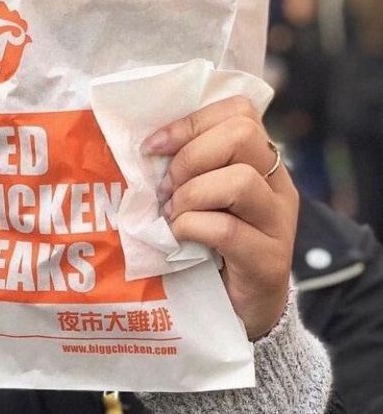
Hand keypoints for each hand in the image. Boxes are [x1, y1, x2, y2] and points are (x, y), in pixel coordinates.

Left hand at [144, 96, 297, 340]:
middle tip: (168, 188)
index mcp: (259, 160)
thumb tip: (141, 145)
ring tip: (175, 215)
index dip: (190, 122)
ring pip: (240, 180)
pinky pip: (226, 229)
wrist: (239, 308)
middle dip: (190, 156)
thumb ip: (184, 166)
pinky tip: (180, 238)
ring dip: (192, 195)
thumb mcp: (197, 195)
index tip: (153, 147)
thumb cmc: (207, 244)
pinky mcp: (269, 260)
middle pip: (242, 135)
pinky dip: (192, 228)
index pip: (239, 111)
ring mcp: (278, 222)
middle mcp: (276, 184)